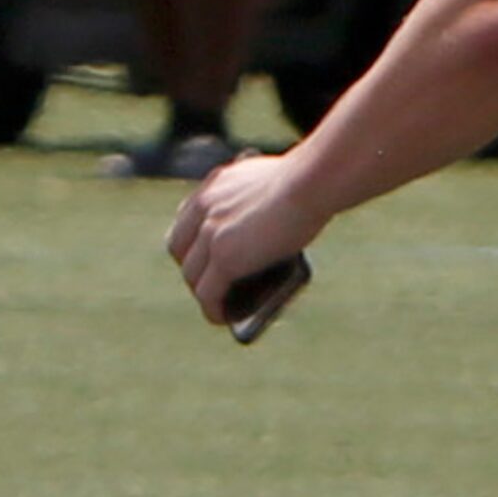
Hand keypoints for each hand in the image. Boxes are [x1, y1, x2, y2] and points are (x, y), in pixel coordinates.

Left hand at [169, 153, 321, 328]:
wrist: (317, 179)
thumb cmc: (314, 178)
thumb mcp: (277, 185)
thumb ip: (261, 203)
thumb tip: (264, 236)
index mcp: (218, 182)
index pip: (188, 217)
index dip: (193, 241)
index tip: (203, 254)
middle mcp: (206, 205)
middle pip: (180, 248)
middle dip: (193, 266)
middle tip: (212, 282)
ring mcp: (211, 232)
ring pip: (192, 275)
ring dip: (204, 292)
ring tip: (220, 305)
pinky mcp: (225, 257)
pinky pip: (208, 293)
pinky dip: (214, 309)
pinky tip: (225, 317)